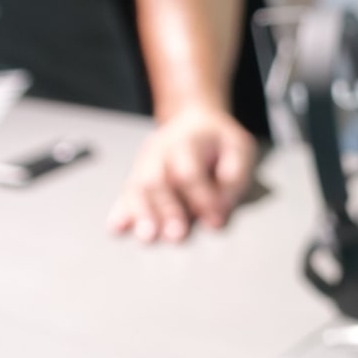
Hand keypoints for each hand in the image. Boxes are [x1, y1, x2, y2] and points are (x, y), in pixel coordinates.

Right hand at [108, 106, 257, 241]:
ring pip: (138, 187)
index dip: (202, 198)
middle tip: (177, 234)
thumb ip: (235, 174)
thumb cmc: (219, 139)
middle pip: (156, 179)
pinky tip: (117, 226)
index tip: (215, 220)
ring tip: (148, 236)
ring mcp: (146, 160)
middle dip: (167, 209)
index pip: (189, 171)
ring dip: (142, 214)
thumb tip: (222, 204)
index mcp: (188, 139)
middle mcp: (161, 149)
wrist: (194, 121)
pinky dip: (122, 211)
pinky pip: (127, 192)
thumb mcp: (240, 147)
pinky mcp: (139, 173)